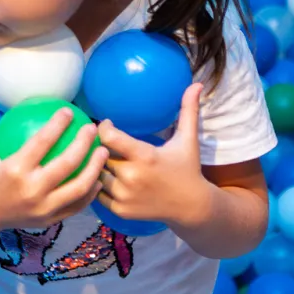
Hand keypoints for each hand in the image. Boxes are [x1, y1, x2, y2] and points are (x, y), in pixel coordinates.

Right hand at [0, 91, 107, 233]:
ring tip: (104, 152)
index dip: (58, 124)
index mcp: (14, 170)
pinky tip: (98, 178)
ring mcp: (41, 208)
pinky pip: (75, 206)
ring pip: (78, 188)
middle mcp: (30, 190)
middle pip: (67, 164)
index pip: (42, 142)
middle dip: (84, 143)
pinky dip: (89, 192)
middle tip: (92, 128)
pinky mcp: (48, 220)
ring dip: (95, 169)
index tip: (69, 111)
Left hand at [95, 83, 214, 229]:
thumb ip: (188, 110)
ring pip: (96, 174)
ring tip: (98, 157)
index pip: (109, 137)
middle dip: (99, 147)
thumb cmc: (187, 169)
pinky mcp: (120, 210)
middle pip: (99, 155)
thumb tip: (197, 83)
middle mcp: (132, 177)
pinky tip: (102, 177)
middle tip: (100, 141)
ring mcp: (124, 196)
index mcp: (145, 156)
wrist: (191, 207)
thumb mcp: (188, 140)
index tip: (107, 124)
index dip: (103, 128)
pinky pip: (97, 194)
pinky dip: (97, 186)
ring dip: (96, 166)